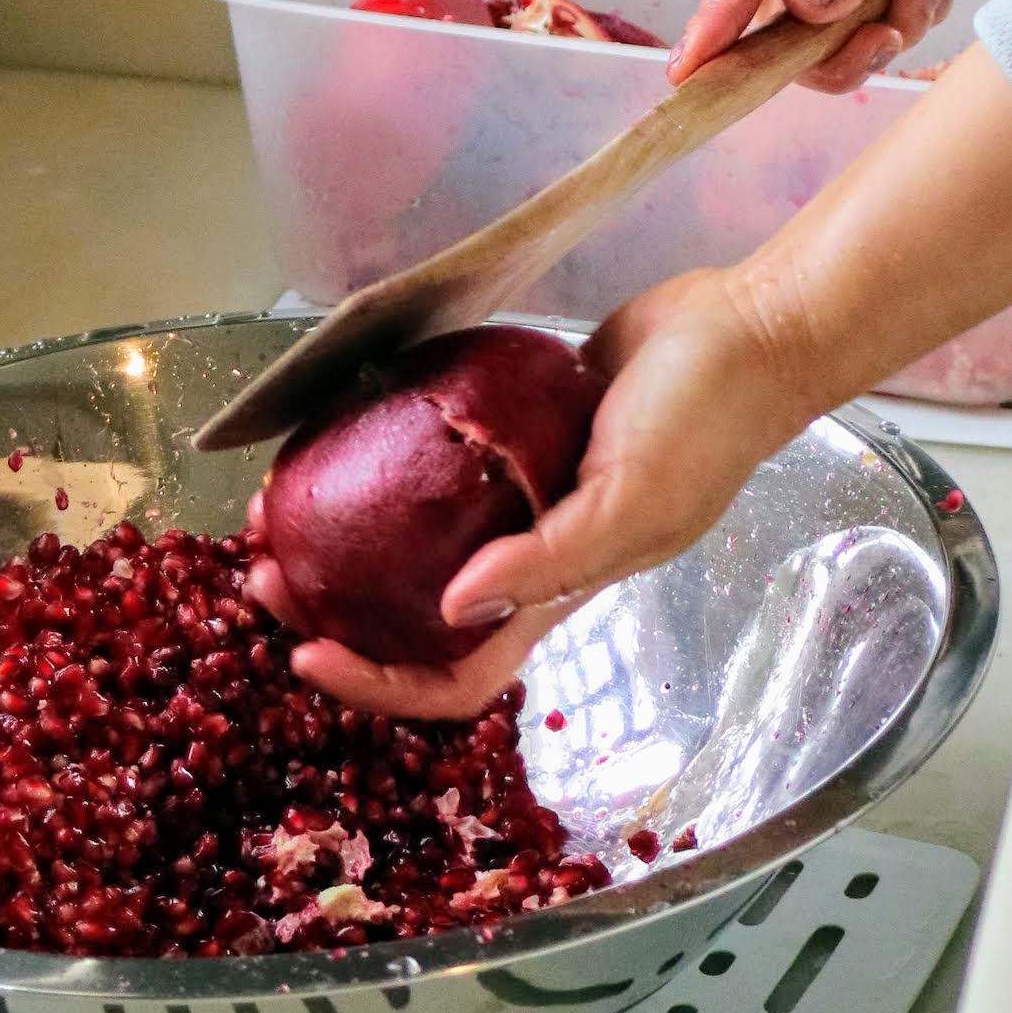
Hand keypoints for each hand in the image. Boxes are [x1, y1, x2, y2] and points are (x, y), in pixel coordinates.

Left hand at [248, 271, 811, 718]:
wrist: (750, 330)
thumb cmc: (706, 421)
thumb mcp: (633, 500)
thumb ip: (550, 561)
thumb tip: (451, 609)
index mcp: (559, 592)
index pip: (460, 677)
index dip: (380, 683)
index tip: (306, 650)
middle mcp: (529, 555)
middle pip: (413, 616)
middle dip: (331, 607)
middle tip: (261, 568)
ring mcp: (521, 493)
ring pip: (412, 538)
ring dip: (341, 534)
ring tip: (277, 504)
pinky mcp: (516, 432)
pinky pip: (436, 462)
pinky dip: (384, 460)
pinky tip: (338, 432)